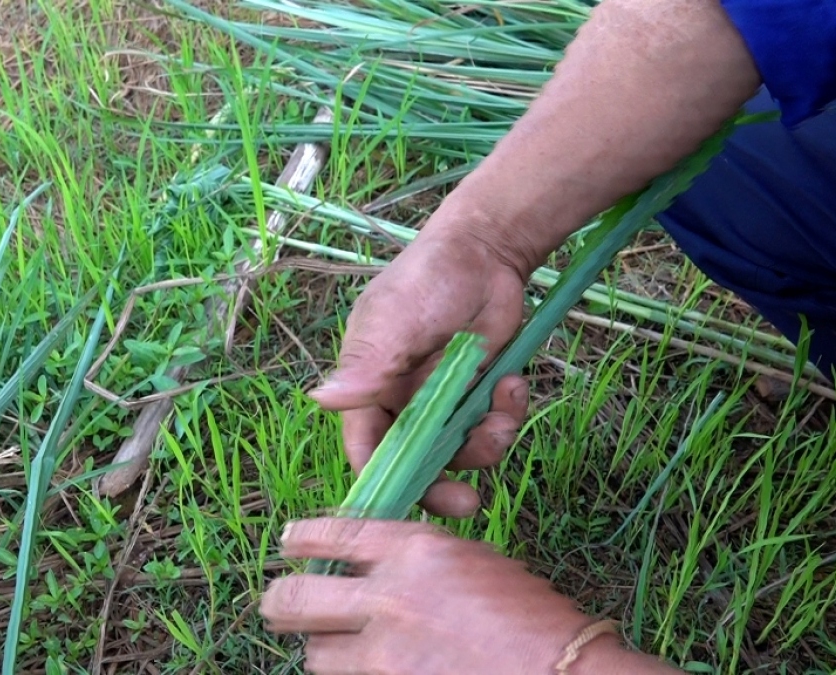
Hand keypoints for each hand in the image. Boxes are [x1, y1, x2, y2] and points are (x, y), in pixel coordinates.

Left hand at [261, 518, 665, 674]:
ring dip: (320, 649)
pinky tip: (367, 672)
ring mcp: (385, 652)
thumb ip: (413, 559)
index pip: (332, 533)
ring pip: (315, 652)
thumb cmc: (530, 616)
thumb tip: (368, 569)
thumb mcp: (469, 561)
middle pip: (298, 596)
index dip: (300, 538)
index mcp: (413, 548)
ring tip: (333, 649)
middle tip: (278, 602)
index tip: (287, 542)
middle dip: (281, 600)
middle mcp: (388, 595)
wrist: (561, 673)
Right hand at [310, 208, 534, 518]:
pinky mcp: (477, 393)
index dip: (380, 478)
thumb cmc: (426, 279)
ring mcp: (443, 400)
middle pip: (415, 462)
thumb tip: (322, 400)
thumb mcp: (394, 321)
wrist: (485, 251)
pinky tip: (513, 384)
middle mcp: (403, 401)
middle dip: (441, 484)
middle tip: (467, 503)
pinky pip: (491, 425)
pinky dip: (506, 413)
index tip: (403, 504)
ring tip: (504, 409)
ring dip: (485, 442)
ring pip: (459, 450)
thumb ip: (366, 366)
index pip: (365, 447)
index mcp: (369, 388)